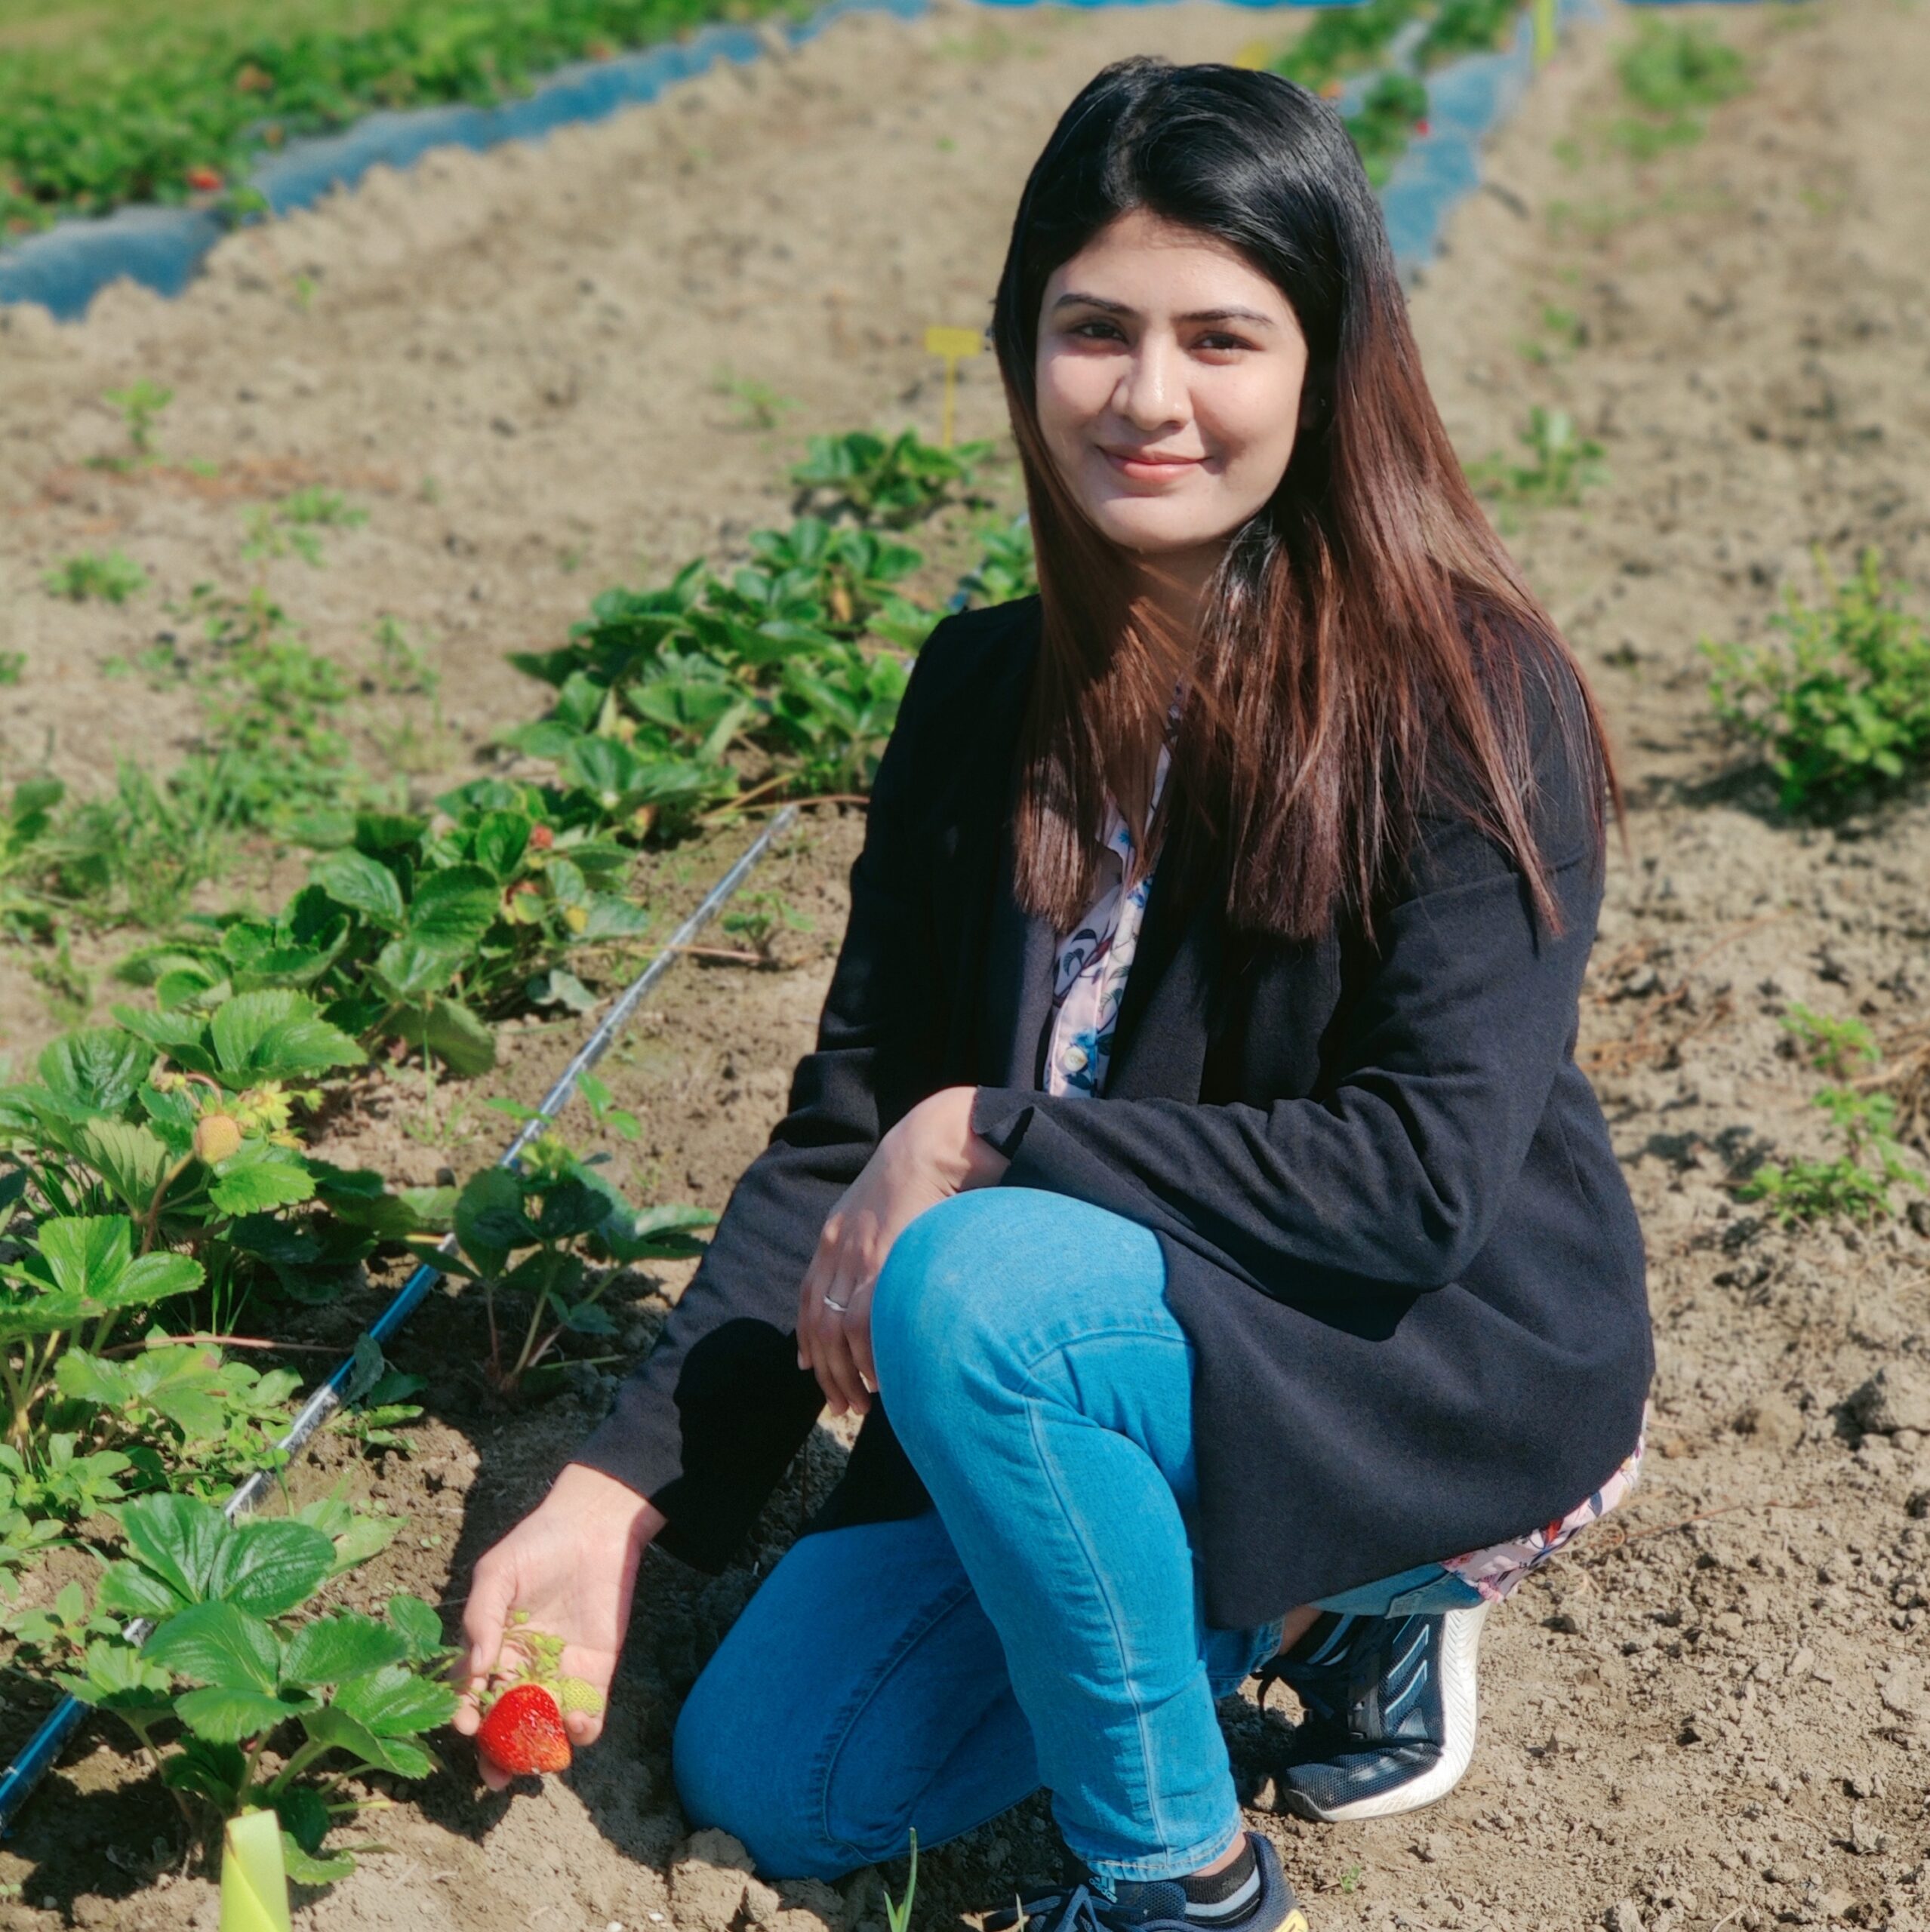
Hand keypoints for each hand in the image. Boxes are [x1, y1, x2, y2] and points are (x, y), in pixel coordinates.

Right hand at [453, 1462, 663, 1789]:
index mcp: (491, 1650)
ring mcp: (558, 1674)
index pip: (471, 1694)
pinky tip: (578, 1724)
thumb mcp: (497, 1574)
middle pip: (505, 1724)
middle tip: (496, 1777)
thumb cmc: (537, 1544)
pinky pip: (588, 1712)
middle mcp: (522, 1670)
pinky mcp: (594, 1672)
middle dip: (498, 1755)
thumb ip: (481, 1618)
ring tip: (540, 1754)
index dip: (465, 1715)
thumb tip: (473, 1669)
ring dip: (541, 1749)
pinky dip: (583, 1728)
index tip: (465, 1727)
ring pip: (545, 1727)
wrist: (594, 1526)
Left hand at [797, 1085, 1008, 1418]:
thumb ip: (877, 1236)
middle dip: (826, 1372)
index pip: (810, 1299)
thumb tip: (889, 1267)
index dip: (807, 1339)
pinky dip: (869, 1356)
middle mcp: (838, 1247)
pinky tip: (882, 1377)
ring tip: (863, 1404)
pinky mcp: (885, 1259)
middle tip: (842, 1406)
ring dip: (846, 1375)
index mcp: (835, 1234)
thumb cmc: (926, 1169)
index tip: (811, 1369)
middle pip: (818, 1324)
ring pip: (837, 1331)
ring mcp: (859, 1254)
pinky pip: (867, 1320)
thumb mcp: (887, 1203)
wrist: (937, 1140)